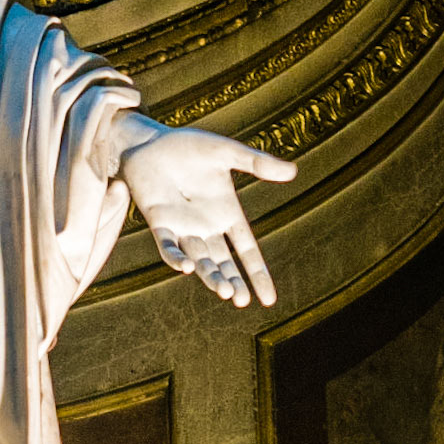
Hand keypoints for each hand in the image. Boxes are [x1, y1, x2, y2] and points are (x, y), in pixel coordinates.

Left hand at [112, 112, 295, 307]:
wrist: (150, 141)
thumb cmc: (188, 146)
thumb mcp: (226, 152)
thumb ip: (256, 162)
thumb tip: (293, 171)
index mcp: (226, 214)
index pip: (247, 250)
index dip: (258, 274)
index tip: (269, 300)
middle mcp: (206, 226)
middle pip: (223, 262)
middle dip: (233, 282)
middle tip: (241, 301)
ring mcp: (182, 226)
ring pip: (199, 259)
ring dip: (210, 275)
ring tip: (224, 291)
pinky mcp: (159, 221)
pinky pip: (168, 245)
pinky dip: (176, 257)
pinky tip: (186, 268)